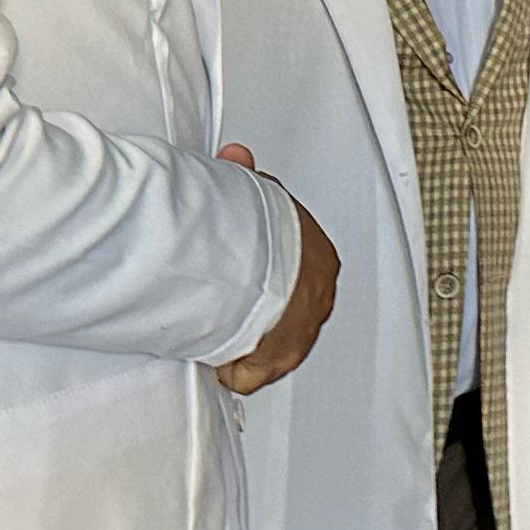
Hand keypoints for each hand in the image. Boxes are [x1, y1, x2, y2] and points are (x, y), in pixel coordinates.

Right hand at [213, 154, 337, 395]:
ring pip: (268, 342)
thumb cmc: (255, 227)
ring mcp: (296, 336)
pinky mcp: (271, 363)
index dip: (267, 269)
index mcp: (319, 261)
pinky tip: (210, 354)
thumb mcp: (255, 191)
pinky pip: (247, 372)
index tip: (243, 266)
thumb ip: (246, 179)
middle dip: (257, 305)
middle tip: (225, 298)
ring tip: (216, 325)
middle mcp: (314, 302)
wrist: (249, 265)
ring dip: (244, 336)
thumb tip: (236, 157)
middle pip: (285, 310)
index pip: (297, 270)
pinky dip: (227, 366)